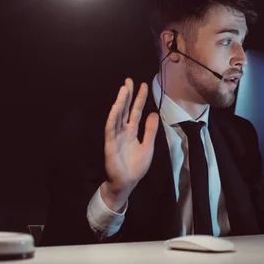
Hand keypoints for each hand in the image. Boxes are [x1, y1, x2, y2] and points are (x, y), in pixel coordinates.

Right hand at [101, 78, 158, 210]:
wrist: (127, 183)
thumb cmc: (136, 166)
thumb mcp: (148, 146)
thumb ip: (150, 130)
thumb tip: (154, 113)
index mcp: (132, 131)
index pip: (135, 111)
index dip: (139, 99)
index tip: (143, 85)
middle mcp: (123, 131)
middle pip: (125, 109)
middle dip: (127, 95)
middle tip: (129, 80)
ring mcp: (115, 136)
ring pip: (117, 116)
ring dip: (120, 102)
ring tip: (123, 89)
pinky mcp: (109, 144)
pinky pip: (110, 128)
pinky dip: (113, 117)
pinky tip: (116, 107)